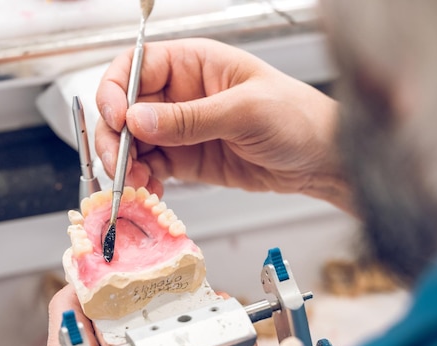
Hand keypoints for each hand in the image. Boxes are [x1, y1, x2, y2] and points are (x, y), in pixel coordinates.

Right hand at [95, 38, 351, 211]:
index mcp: (195, 63)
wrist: (320, 160)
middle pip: (127, 107)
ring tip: (136, 183)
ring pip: (136, 142)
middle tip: (119, 163)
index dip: (116, 89)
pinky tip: (151, 191)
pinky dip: (145, 180)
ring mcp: (183, 129)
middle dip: (116, 135)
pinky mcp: (189, 159)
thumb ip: (190, 118)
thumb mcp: (245, 111)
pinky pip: (154, 167)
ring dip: (127, 163)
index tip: (117, 118)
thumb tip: (138, 119)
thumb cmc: (298, 117)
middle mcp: (182, 94)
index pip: (137, 66)